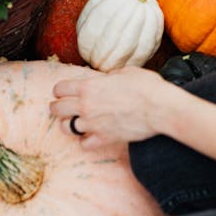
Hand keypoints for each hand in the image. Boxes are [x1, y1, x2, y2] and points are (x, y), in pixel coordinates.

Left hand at [49, 66, 173, 149]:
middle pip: (56, 109)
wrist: (160, 108)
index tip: (65, 92)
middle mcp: (86, 105)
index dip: (61, 89)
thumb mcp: (126, 72)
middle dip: (58, 107)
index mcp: (89, 86)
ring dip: (70, 124)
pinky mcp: (104, 138)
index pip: (59, 88)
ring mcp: (93, 124)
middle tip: (64, 107)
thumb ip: (109, 76)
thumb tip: (106, 79)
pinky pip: (84, 144)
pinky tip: (92, 135)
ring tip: (77, 121)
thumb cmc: (146, 86)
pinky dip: (86, 140)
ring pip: (65, 128)